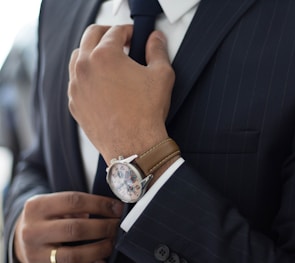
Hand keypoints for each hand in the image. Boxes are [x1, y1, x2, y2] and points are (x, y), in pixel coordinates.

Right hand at [14, 192, 122, 262]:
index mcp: (37, 206)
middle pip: (75, 229)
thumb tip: (111, 209)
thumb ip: (77, 205)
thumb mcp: (54, 203)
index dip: (100, 204)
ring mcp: (35, 254)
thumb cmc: (46, 216)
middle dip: (103, 227)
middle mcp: (33, 231)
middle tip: (118, 225)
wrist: (22, 236)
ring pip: (73, 255)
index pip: (75, 201)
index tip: (117, 208)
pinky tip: (102, 258)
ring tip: (112, 241)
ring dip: (99, 248)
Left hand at [68, 25, 174, 163]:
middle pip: (91, 36)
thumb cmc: (146, 113)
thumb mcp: (161, 75)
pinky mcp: (74, 104)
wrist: (134, 146)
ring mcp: (76, 87)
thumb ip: (158, 51)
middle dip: (107, 34)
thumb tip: (156, 40)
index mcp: (105, 56)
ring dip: (93, 53)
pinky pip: (76, 81)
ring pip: (78, 57)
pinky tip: (100, 83)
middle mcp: (85, 68)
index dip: (128, 31)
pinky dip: (86, 76)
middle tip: (120, 41)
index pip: (115, 31)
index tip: (134, 36)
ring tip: (108, 61)